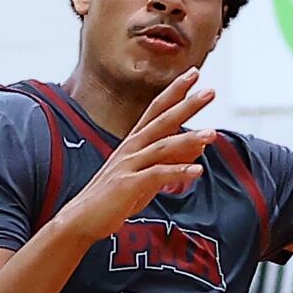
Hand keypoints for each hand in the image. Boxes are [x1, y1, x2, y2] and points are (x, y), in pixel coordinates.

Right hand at [58, 67, 217, 245]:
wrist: (81, 219)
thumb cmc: (112, 199)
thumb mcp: (146, 177)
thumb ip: (170, 160)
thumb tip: (198, 147)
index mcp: (133, 144)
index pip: (155, 110)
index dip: (174, 91)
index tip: (193, 73)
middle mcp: (130, 149)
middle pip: (161, 121)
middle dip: (185, 105)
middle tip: (210, 91)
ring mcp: (128, 166)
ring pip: (162, 146)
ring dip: (188, 139)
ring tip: (212, 134)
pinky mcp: (127, 185)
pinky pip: (156, 175)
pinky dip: (177, 172)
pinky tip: (197, 171)